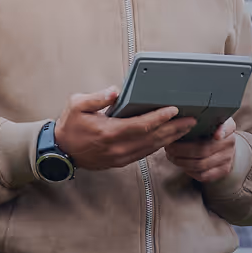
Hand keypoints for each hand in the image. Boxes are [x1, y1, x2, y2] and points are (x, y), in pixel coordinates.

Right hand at [53, 86, 197, 170]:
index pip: (141, 125)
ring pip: (151, 148)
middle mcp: (118, 147)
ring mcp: (120, 157)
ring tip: (185, 129)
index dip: (159, 118)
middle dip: (173, 129)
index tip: (174, 110)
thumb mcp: (76, 105)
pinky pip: (144, 154)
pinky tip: (168, 138)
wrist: (60, 152)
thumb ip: (96, 97)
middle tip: (190, 120)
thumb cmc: (69, 126)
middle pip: (152, 138)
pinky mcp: (121, 162)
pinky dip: (159, 145)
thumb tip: (115, 91)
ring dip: (170, 138)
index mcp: (109, 132)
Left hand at [164, 117, 236, 183]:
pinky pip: (203, 175)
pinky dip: (188, 171)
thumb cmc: (210, 129)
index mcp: (228, 126)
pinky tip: (181, 164)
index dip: (221, 131)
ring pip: (200, 164)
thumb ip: (202, 117)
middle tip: (169, 147)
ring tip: (171, 155)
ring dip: (181, 161)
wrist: (224, 147)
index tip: (216, 135)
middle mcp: (230, 142)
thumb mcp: (210, 119)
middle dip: (181, 150)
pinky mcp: (223, 170)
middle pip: (204, 149)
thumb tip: (186, 116)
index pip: (226, 128)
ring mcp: (227, 158)